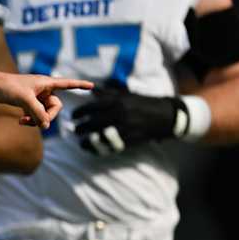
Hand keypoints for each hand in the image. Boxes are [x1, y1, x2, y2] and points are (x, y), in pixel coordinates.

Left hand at [0, 70, 91, 127]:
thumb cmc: (6, 87)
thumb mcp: (24, 100)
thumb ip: (37, 113)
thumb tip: (46, 127)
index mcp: (45, 82)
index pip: (67, 83)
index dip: (80, 85)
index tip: (93, 86)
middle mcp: (42, 88)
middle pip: (55, 106)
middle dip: (48, 116)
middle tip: (39, 122)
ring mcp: (34, 96)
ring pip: (44, 112)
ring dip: (37, 119)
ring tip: (24, 121)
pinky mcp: (26, 102)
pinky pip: (35, 114)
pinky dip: (30, 119)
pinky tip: (20, 121)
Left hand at [71, 87, 188, 154]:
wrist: (165, 115)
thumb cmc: (142, 103)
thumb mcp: (126, 94)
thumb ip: (108, 93)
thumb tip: (91, 90)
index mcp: (118, 101)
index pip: (92, 107)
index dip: (80, 113)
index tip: (74, 116)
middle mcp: (120, 114)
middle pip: (93, 123)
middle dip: (81, 128)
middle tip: (76, 130)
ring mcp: (125, 127)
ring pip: (100, 136)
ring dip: (88, 141)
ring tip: (82, 142)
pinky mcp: (130, 139)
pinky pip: (110, 146)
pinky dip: (100, 149)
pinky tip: (93, 149)